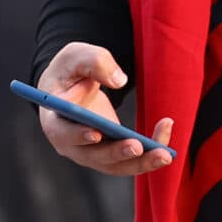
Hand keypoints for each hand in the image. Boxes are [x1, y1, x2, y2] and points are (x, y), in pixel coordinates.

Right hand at [36, 42, 172, 175]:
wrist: (72, 86)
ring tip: (165, 155)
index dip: (77, 136)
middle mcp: (71, 144)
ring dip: (141, 163)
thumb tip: (119, 80)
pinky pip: (129, 160)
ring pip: (115, 166)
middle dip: (117, 153)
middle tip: (138, 146)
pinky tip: (166, 141)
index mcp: (54, 120)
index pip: (62, 133)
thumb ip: (94, 62)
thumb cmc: (70, 71)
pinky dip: (149, 154)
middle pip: (93, 156)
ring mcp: (91, 153)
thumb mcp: (76, 56)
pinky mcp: (109, 154)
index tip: (95, 133)